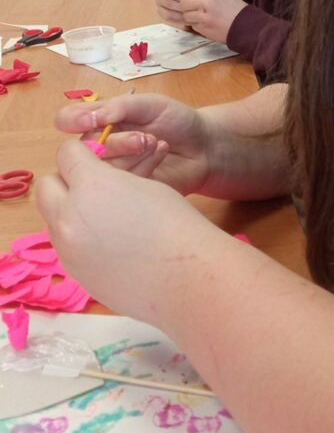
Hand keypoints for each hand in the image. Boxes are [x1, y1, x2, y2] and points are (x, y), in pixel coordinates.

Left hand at [36, 140, 209, 322]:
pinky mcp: (76, 274)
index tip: (96, 159)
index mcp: (90, 186)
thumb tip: (94, 182)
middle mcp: (69, 217)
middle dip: (65, 181)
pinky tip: (111, 244)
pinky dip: (80, 239)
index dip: (82, 153)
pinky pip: (67, 247)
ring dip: (70, 212)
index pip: (66, 154)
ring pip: (53, 219)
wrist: (187, 279)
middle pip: (47, 187)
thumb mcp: (143, 184)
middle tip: (94, 187)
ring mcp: (68, 250)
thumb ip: (109, 178)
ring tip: (106, 218)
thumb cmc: (174, 224)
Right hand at [55, 93, 209, 194]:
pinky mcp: (125, 192)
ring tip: (155, 144)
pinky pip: (119, 187)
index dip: (72, 121)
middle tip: (142, 138)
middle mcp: (100, 146)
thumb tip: (90, 118)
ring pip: (100, 169)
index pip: (68, 120)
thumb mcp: (150, 104)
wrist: (203, 147)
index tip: (90, 121)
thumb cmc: (176, 121)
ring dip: (129, 156)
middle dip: (114, 143)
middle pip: (83, 150)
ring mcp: (111, 171)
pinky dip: (141, 169)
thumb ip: (120, 107)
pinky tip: (159, 156)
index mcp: (100, 121)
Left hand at [180, 0, 247, 43]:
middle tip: (194, 10)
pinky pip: (193, 26)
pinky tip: (207, 25)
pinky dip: (197, 26)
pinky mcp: (204, 28)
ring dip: (191, 18)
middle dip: (187, 7)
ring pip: (186, 15)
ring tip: (202, 18)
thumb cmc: (235, 9)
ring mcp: (204, 16)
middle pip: (183, 2)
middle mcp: (205, 1)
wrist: (246, 25)